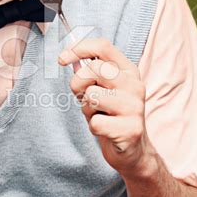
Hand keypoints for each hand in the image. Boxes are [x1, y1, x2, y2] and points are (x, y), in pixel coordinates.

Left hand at [58, 38, 153, 175]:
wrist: (132, 150)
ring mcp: (135, 108)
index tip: (62, 59)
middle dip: (78, 82)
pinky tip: (105, 129)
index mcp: (128, 71)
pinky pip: (96, 122)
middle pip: (95, 68)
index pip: (103, 46)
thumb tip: (67, 57)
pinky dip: (93, 127)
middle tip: (81, 96)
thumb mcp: (101, 89)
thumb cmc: (111, 115)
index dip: (78, 48)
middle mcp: (135, 86)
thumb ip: (89, 73)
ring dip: (87, 108)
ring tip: (98, 114)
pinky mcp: (130, 130)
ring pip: (93, 96)